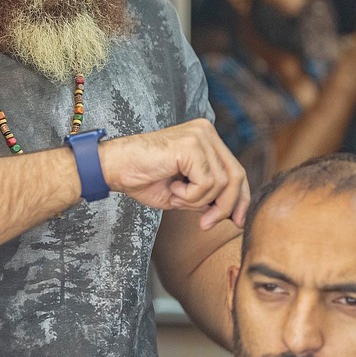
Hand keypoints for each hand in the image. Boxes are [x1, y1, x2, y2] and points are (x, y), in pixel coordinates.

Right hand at [99, 118, 249, 229]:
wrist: (114, 168)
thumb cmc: (143, 178)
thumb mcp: (184, 193)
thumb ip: (208, 196)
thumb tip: (233, 213)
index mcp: (206, 138)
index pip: (236, 170)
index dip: (241, 199)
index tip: (238, 221)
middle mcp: (206, 132)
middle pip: (236, 175)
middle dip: (226, 206)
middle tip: (206, 224)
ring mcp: (200, 136)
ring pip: (221, 183)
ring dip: (198, 201)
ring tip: (175, 195)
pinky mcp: (192, 145)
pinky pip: (206, 183)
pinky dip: (190, 196)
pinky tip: (172, 188)